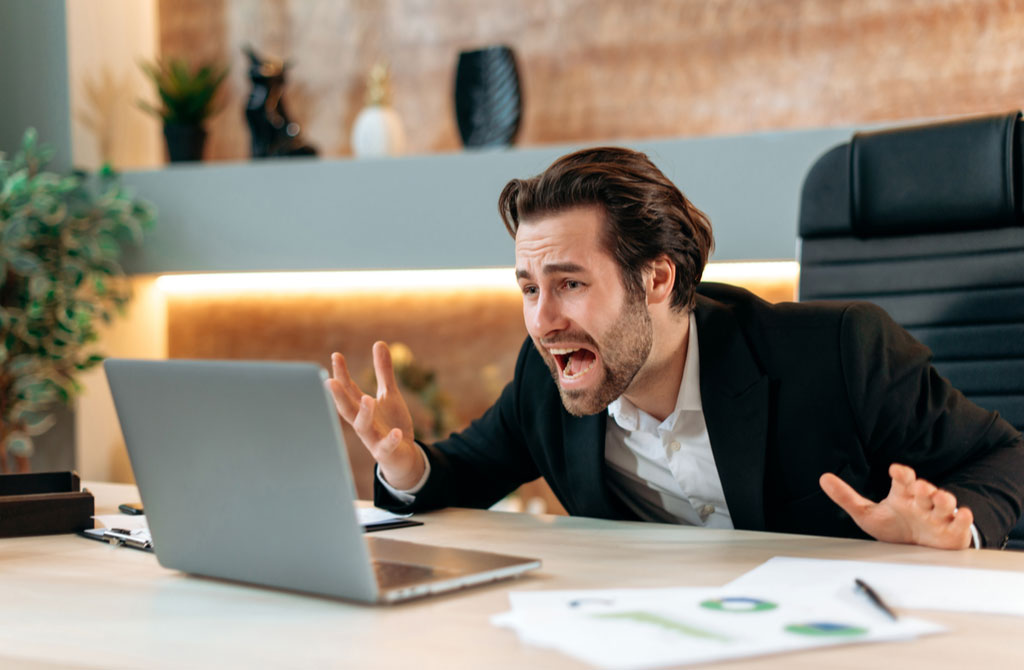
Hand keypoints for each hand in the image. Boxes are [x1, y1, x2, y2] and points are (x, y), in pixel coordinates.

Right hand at [326, 341, 424, 489]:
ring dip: (363, 414)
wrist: (403, 457)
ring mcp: (373, 438)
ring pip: (363, 427)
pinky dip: (390, 440)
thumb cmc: (391, 424)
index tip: (336, 356)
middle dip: (339, 396)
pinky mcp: (387, 452)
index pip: (349, 389)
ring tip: (368, 398)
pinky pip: (386, 447)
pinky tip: (396, 432)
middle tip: (330, 381)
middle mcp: (363, 423)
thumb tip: (378, 343)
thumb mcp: (389, 395)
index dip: (341, 374)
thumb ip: (383, 371)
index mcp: (362, 408)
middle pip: (347, 408)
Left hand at [819, 463, 972, 548]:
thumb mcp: (867, 514)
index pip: (904, 480)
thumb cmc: (894, 526)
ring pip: (945, 503)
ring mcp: (939, 517)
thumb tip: (824, 478)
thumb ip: (846, 497)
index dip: (902, 474)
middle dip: (925, 487)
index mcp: (903, 496)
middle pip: (927, 490)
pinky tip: (961, 515)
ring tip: (938, 498)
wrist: (915, 549)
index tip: (895, 470)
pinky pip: (961, 523)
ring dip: (944, 499)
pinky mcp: (953, 532)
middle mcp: (922, 503)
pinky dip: (963, 518)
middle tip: (920, 487)